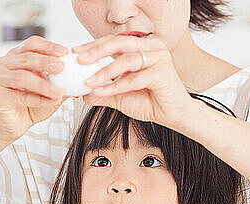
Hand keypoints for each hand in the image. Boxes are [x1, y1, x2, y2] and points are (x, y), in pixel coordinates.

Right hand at [0, 36, 70, 143]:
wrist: (15, 124)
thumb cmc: (31, 104)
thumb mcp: (50, 89)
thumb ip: (61, 80)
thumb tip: (80, 75)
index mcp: (16, 56)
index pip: (31, 44)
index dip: (48, 47)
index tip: (65, 52)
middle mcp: (4, 63)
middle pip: (26, 58)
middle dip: (45, 62)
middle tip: (62, 67)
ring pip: (22, 77)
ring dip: (43, 84)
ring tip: (59, 91)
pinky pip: (20, 97)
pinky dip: (38, 99)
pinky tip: (52, 101)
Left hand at [72, 34, 192, 130]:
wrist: (172, 116)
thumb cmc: (151, 102)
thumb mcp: (119, 96)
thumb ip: (101, 92)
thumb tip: (80, 93)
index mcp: (142, 46)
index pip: (114, 40)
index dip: (93, 45)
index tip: (76, 53)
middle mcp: (152, 47)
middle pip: (120, 43)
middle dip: (97, 51)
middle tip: (80, 60)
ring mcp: (159, 57)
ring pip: (127, 60)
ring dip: (105, 72)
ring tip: (89, 82)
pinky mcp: (164, 72)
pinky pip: (135, 78)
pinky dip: (117, 86)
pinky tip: (102, 92)